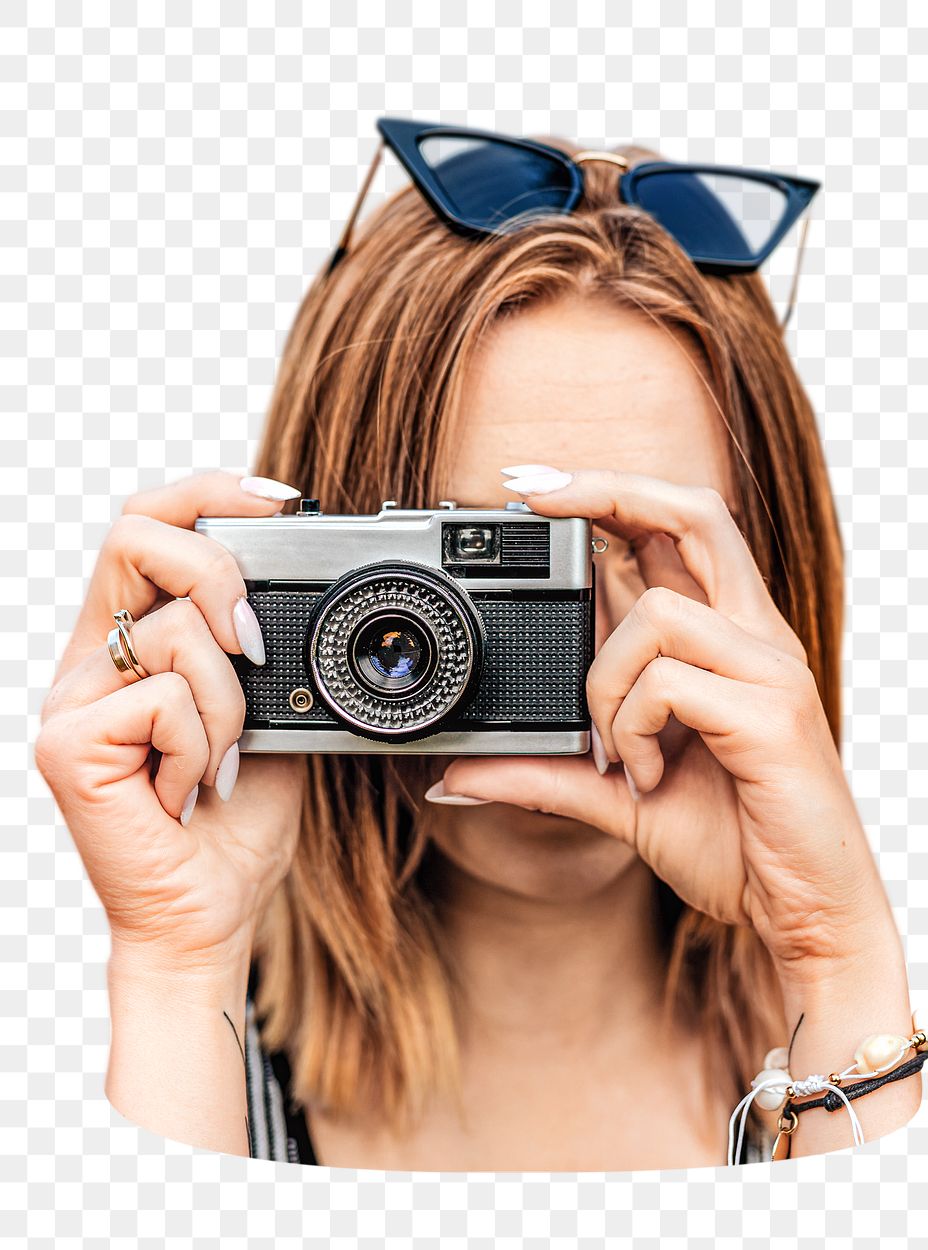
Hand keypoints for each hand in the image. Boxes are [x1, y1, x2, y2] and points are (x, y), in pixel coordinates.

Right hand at [36, 471, 306, 972]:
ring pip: (171, 632)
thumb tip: (287, 585)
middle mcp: (90, 661)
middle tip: (253, 642)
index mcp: (130, 642)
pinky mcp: (66, 745)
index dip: (207, 492)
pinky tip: (190, 788)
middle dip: (216, 574)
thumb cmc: (235, 818)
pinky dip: (205, 745)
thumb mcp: (264, 711)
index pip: (146, 526)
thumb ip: (256, 648)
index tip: (280, 500)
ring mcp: (70, 700)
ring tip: (224, 761)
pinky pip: (163, 700)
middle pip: (136, 536)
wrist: (210, 912)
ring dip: (231, 701)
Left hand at [432, 468, 899, 978]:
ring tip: (613, 753)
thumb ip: (543, 775)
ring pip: (659, 612)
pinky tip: (645, 777)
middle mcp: (754, 637)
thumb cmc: (734, 843)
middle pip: (695, 513)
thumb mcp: (617, 799)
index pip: (680, 529)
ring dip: (605, 682)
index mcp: (727, 639)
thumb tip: (451, 777)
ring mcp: (769, 668)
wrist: (807, 912)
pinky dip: (633, 730)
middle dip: (608, 488)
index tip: (534, 487)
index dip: (613, 491)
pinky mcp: (773, 712)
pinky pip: (670, 683)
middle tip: (530, 492)